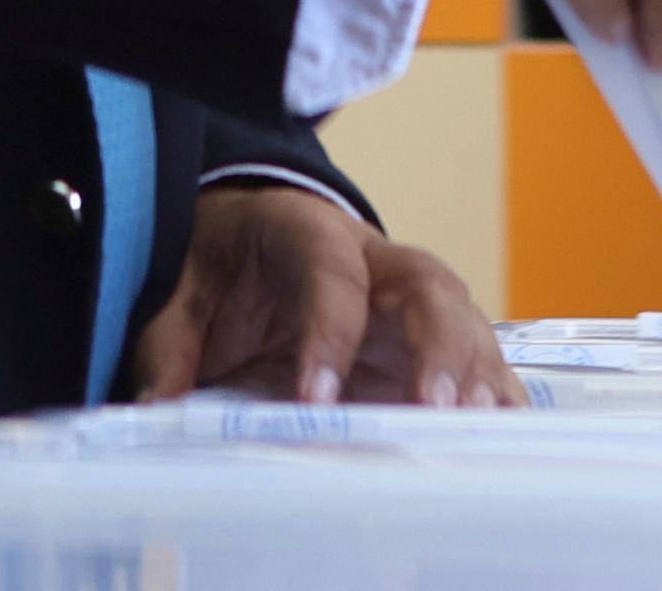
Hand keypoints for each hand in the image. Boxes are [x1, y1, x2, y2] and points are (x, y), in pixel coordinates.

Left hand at [132, 184, 521, 409]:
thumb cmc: (227, 261)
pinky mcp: (430, 337)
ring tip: (473, 427)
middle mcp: (377, 259)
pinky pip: (476, 356)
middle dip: (437, 346)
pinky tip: (504, 431)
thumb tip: (157, 404)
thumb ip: (170, 344)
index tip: (313, 396)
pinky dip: (495, 391)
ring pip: (464, 320)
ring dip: (474, 374)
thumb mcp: (183, 291)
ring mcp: (412, 298)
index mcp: (308, 231)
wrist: (258, 231)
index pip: (329, 275)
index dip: (327, 333)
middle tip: (432, 406)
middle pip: (427, 286)